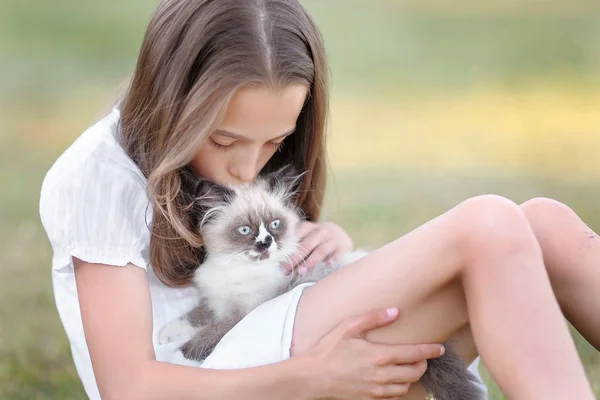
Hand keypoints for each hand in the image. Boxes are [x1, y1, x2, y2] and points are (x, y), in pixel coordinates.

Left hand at [282, 221, 353, 274]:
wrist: (341, 234)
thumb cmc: (318, 240)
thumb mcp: (309, 237)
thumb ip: (298, 246)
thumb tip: (281, 265)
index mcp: (309, 227)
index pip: (297, 236)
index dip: (288, 249)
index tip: (280, 261)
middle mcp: (321, 231)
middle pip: (306, 245)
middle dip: (296, 259)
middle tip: (287, 270)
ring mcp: (332, 239)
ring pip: (320, 250)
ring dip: (310, 261)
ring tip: (302, 271)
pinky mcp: (343, 246)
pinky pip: (338, 253)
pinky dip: (334, 258)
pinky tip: (329, 265)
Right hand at [306, 308, 443, 398]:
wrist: (314, 377)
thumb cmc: (329, 350)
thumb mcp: (349, 327)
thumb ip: (373, 318)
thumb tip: (395, 312)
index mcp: (379, 355)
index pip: (414, 353)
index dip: (430, 351)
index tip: (440, 348)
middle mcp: (382, 375)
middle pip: (415, 372)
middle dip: (423, 363)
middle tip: (422, 356)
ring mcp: (377, 389)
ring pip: (407, 386)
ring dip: (412, 376)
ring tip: (409, 367)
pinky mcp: (371, 399)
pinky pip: (395, 396)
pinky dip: (400, 388)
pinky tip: (395, 380)